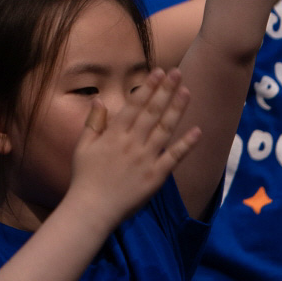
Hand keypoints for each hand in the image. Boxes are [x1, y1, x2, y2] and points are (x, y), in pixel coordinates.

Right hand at [67, 68, 197, 228]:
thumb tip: (100, 100)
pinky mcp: (156, 176)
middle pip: (152, 112)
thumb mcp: (83, 146)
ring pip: (165, 129)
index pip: (134, 105)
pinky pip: (174, 157)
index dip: (148, 87)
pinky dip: (186, 144)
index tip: (158, 72)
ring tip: (187, 91)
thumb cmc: (85, 177)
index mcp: (114, 134)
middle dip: (165, 90)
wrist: (93, 208)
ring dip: (177, 109)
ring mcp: (146, 159)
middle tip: (177, 73)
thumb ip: (93, 123)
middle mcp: (132, 143)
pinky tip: (197, 131)